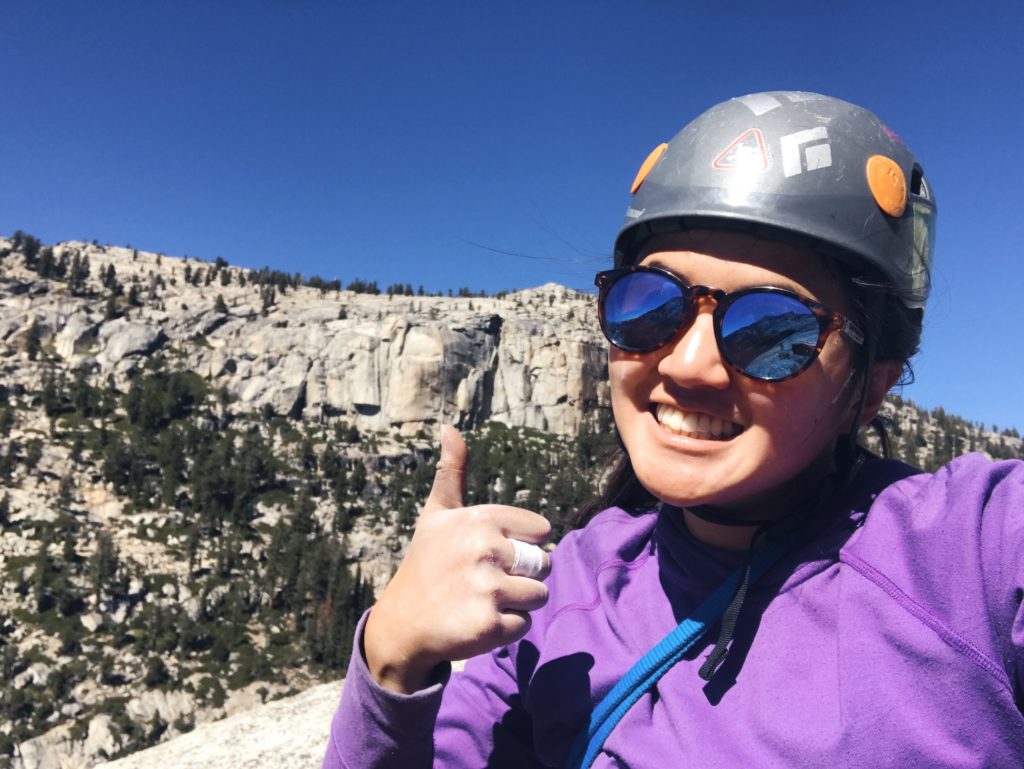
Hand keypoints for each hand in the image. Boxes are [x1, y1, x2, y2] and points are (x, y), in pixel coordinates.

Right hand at [364, 425, 551, 692]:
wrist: (401, 624)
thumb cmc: (426, 564)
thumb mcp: (436, 515)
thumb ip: (452, 473)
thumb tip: (450, 427)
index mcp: (480, 519)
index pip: (540, 531)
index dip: (522, 545)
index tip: (491, 554)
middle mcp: (485, 550)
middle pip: (545, 564)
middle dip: (523, 576)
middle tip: (486, 582)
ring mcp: (488, 588)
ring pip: (539, 595)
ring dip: (518, 603)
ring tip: (483, 601)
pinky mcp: (489, 625)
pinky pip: (525, 625)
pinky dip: (506, 629)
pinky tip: (477, 622)